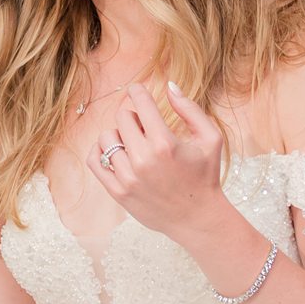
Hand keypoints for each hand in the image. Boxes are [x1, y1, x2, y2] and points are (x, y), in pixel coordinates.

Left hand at [91, 82, 228, 240]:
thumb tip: (169, 85)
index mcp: (165, 143)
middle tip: (143, 124)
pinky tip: (113, 151)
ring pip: (106, 138)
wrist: (198, 218)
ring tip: (133, 142)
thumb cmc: (205, 176)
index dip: (137, 92)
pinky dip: (100, 151)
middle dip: (132, 116)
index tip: (136, 90)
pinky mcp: (118, 192)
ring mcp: (128, 177)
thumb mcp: (210, 139)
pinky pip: (94, 161)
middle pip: (122, 118)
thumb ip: (190, 110)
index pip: (140, 104)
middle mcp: (143, 159)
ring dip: (118, 134)